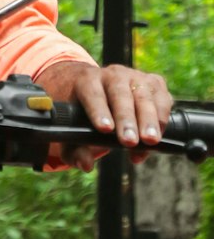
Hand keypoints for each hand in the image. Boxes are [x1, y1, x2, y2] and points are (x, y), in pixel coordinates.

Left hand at [37, 60, 171, 171]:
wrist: (105, 91)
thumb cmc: (88, 115)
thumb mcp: (77, 130)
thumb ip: (76, 149)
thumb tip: (86, 164)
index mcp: (88, 80)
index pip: (92, 92)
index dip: (98, 110)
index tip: (105, 129)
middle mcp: (112, 74)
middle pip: (119, 93)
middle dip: (125, 118)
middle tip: (128, 141)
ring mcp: (135, 77)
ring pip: (143, 95)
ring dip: (148, 119)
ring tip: (150, 141)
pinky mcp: (154, 83)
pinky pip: (162, 99)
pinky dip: (162, 119)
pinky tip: (158, 138)